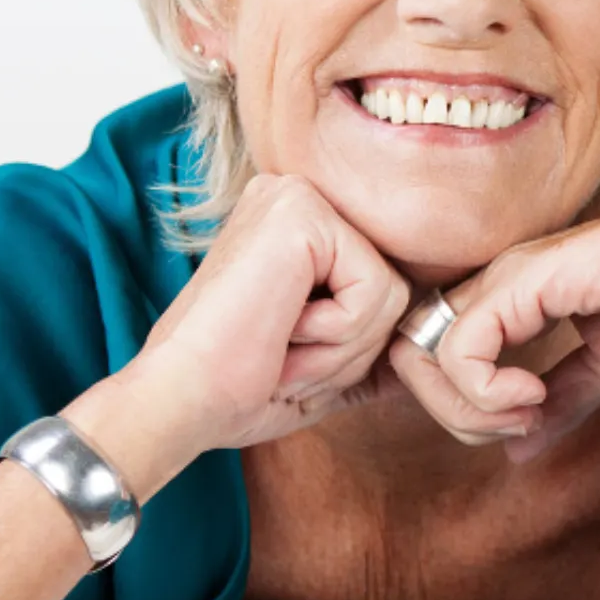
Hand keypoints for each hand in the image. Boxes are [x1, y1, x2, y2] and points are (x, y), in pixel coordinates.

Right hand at [115, 174, 410, 460]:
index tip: (286, 358)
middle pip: (393, 288)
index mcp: (295, 228)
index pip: (380, 287)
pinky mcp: (303, 214)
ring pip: (391, 293)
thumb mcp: (317, 368)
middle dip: (352, 349)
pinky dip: (337, 332)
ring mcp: (298, 199)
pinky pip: (376, 290)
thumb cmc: (235, 390)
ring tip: (280, 345)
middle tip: (283, 356)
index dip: (350, 346)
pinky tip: (281, 329)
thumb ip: (367, 349)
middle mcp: (296, 199)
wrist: (179, 400)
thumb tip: (420, 353)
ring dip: (343, 347)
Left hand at [392, 193, 599, 463]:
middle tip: (515, 426)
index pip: (446, 353)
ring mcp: (506, 278)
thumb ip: (562, 400)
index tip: (526, 423)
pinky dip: (484, 390)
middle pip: (418, 356)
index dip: (466, 404)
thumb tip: (517, 448)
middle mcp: (502, 282)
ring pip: (427, 354)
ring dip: (469, 406)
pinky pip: (460, 349)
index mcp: (519, 295)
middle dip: (454, 411)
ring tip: (527, 412)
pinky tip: (530, 396)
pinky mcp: (518, 283)